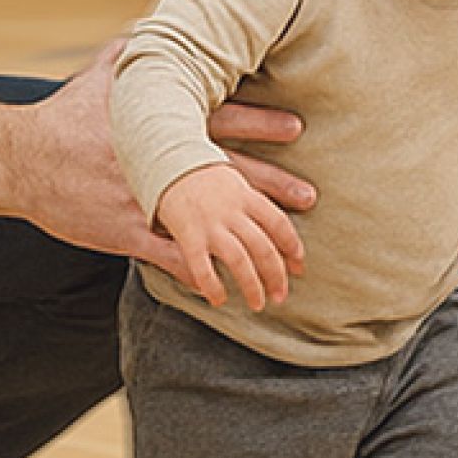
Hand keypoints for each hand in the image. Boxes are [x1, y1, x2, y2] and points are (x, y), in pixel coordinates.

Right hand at [9, 41, 312, 280]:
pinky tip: (226, 282)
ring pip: (206, 218)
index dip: (260, 123)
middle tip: (311, 193)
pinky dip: (199, 266)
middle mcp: (158, 159)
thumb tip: (149, 26)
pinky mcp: (124, 230)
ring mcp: (144, 197)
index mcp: (160, 122)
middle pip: (226, 172)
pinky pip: (169, 253)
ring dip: (246, 233)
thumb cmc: (61, 116)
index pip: (221, 119)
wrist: (16, 159)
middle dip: (271, 184)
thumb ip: (128, 51)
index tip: (298, 127)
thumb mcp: (97, 76)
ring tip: (281, 249)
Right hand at [154, 163, 304, 310]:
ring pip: (240, 259)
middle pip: (264, 245)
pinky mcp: (186, 234)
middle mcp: (233, 209)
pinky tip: (218, 299)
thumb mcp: (226, 171)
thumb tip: (265, 215)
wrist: (158, 153)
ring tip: (259, 304)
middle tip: (284, 294)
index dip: (291, 245)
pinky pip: (203, 266)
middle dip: (277, 272)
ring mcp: (211, 223)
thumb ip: (245, 192)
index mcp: (245, 193)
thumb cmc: (190, 163)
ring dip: (252, 285)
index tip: (299, 263)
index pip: (278, 222)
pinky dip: (213, 285)